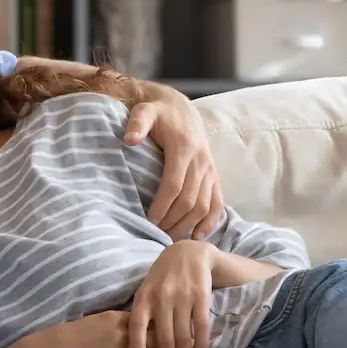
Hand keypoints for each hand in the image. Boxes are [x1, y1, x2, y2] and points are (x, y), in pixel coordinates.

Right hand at [25, 312, 172, 347]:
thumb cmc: (67, 337)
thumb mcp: (94, 322)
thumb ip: (117, 323)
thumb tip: (136, 325)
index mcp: (118, 318)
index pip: (154, 318)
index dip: (173, 322)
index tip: (190, 324)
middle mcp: (123, 335)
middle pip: (161, 337)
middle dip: (181, 344)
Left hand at [124, 88, 224, 239]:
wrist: (181, 107)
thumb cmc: (158, 112)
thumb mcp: (145, 111)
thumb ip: (137, 123)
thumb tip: (129, 140)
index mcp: (184, 148)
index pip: (174, 184)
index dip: (162, 205)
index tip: (148, 221)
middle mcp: (201, 161)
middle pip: (189, 199)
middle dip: (172, 220)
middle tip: (155, 235)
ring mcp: (210, 169)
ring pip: (203, 205)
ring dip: (188, 225)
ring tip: (170, 240)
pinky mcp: (214, 175)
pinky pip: (217, 202)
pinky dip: (210, 221)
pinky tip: (198, 236)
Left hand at [128, 242, 214, 347]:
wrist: (188, 253)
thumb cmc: (162, 277)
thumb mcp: (146, 290)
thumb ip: (141, 314)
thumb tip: (134, 347)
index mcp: (144, 298)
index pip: (136, 325)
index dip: (135, 345)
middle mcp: (161, 298)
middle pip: (163, 338)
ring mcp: (182, 297)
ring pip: (182, 336)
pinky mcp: (201, 297)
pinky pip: (200, 326)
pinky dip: (199, 345)